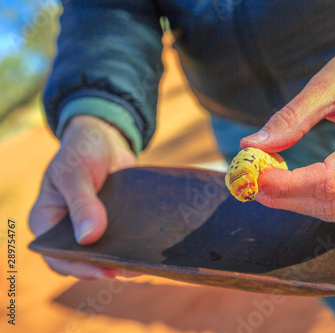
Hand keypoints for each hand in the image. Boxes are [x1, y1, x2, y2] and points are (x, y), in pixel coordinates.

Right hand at [30, 115, 136, 277]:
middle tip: (131, 269)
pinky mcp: (113, 223)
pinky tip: (150, 249)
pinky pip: (122, 240)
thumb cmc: (82, 150)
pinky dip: (134, 246)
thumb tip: (88, 239)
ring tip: (144, 264)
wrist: (105, 138)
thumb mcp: (75, 173)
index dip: (79, 268)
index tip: (105, 271)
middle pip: (83, 260)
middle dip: (106, 267)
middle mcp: (68, 230)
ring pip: (106, 254)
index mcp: (48, 221)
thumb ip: (82, 204)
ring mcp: (92, 228)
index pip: (57, 256)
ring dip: (124, 260)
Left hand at [241, 14, 334, 221]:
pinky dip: (319, 197)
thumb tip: (252, 147)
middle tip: (252, 182)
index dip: (288, 185)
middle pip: (334, 202)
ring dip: (300, 201)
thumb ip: (291, 119)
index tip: (255, 175)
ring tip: (269, 181)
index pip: (331, 180)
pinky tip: (296, 182)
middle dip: (287, 198)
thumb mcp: (328, 82)